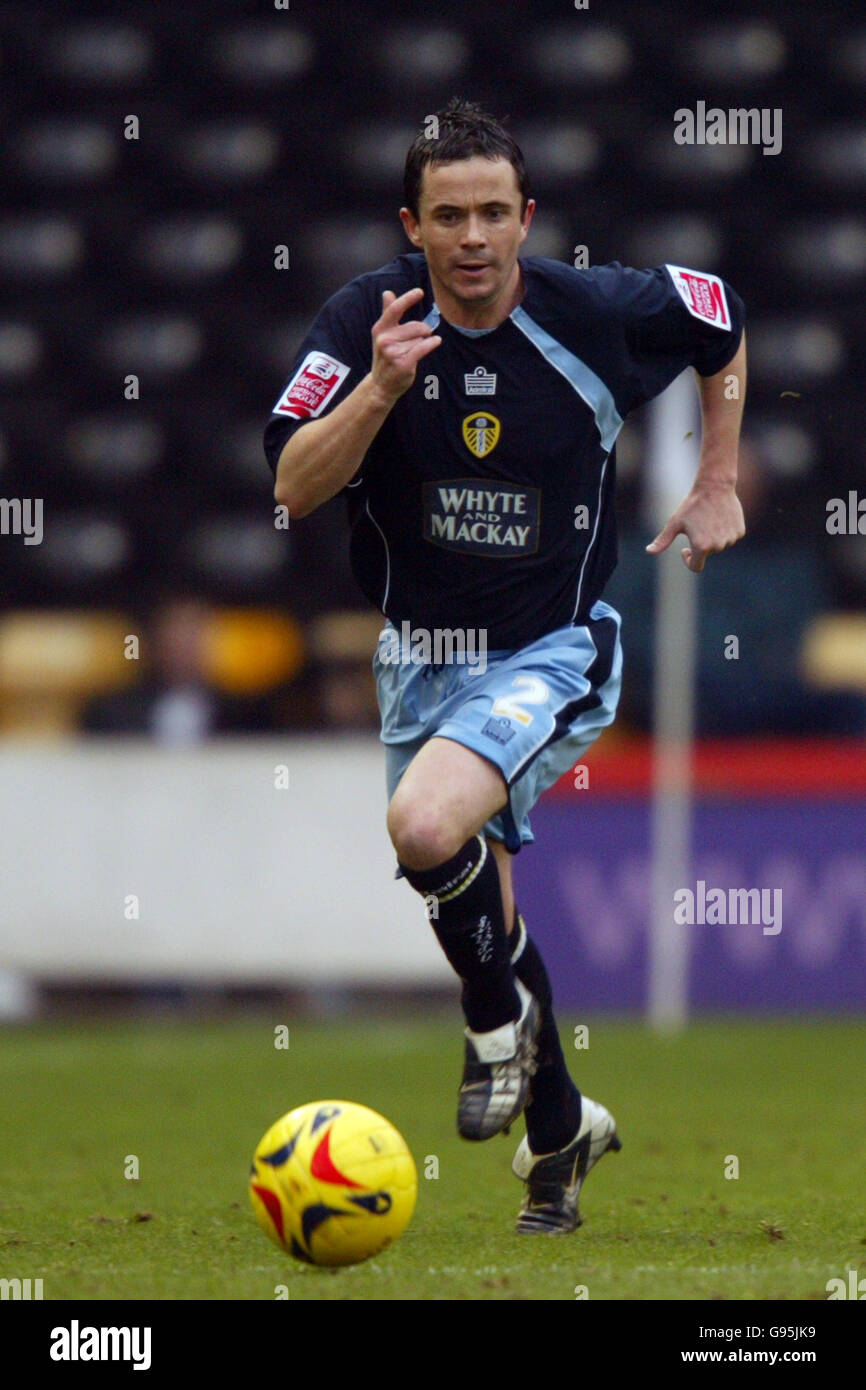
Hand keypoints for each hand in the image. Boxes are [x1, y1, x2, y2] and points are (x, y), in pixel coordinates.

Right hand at [369, 288, 440, 406]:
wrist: (381, 385)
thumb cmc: (385, 356)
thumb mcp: (383, 334)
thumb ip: (387, 313)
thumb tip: (387, 292)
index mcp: (380, 329)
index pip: (395, 309)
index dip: (408, 298)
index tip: (419, 292)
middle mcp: (384, 339)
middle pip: (415, 326)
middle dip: (423, 330)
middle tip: (423, 336)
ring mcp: (393, 352)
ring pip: (420, 338)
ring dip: (423, 342)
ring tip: (415, 349)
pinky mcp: (403, 363)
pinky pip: (423, 347)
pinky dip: (432, 343)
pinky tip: (436, 341)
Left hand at [646, 481, 744, 572]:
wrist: (714, 486)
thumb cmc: (691, 505)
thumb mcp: (674, 523)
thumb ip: (662, 540)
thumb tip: (649, 551)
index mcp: (701, 547)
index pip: (696, 567)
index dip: (688, 560)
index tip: (685, 550)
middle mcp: (718, 546)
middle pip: (707, 553)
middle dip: (701, 543)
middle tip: (697, 525)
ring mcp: (731, 539)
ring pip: (719, 544)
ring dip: (713, 537)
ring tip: (708, 519)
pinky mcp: (740, 531)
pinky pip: (730, 537)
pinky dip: (724, 531)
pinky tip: (719, 517)